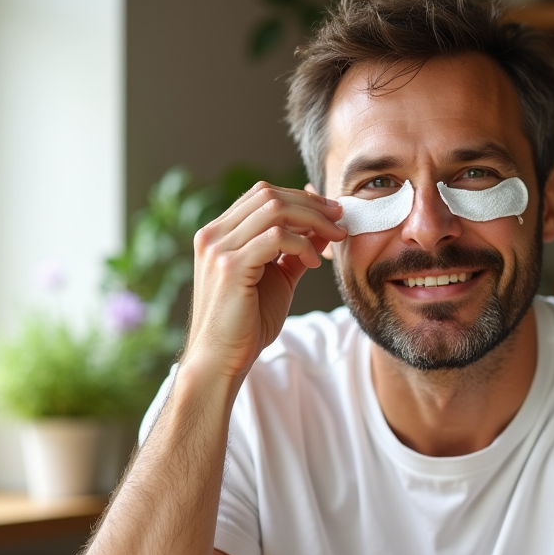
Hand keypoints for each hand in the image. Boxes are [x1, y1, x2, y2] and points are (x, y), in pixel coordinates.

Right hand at [182, 181, 344, 385]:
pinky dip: (302, 244)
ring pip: (274, 210)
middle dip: (311, 204)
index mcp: (219, 234)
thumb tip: (325, 227)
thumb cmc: (247, 323)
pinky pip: (275, 238)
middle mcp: (213, 235)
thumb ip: (297, 250)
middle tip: (340, 218)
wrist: (222, 359)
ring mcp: (218, 249)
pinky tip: (313, 263)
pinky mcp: (229, 267)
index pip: (261, 195)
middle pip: (268, 195)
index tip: (331, 211)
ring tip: (333, 237)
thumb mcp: (278, 278)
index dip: (300, 197)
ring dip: (312, 220)